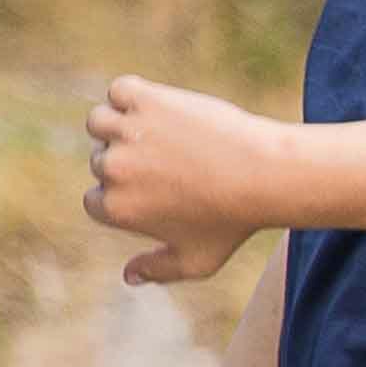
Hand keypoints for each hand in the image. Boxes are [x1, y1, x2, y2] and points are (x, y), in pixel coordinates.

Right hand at [80, 74, 280, 287]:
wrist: (268, 173)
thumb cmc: (237, 220)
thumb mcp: (199, 260)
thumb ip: (159, 270)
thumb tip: (129, 277)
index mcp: (116, 208)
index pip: (96, 198)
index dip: (126, 194)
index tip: (161, 191)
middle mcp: (113, 170)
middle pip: (101, 160)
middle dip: (129, 161)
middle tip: (176, 163)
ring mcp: (127, 132)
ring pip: (100, 121)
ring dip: (120, 125)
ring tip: (159, 133)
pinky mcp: (147, 99)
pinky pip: (120, 89)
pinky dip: (132, 94)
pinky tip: (160, 107)